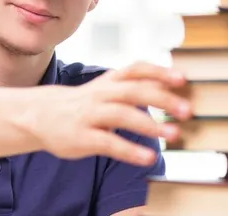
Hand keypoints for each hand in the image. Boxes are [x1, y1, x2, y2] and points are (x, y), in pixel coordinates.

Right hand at [24, 61, 190, 165]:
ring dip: (150, 124)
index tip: (183, 78)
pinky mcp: (82, 137)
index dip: (159, 72)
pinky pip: (108, 143)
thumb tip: (167, 82)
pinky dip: (130, 150)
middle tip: (187, 110)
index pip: (136, 69)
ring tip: (174, 134)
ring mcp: (90, 114)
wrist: (40, 114)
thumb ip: (133, 86)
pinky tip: (148, 158)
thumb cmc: (83, 102)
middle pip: (134, 91)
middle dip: (162, 99)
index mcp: (109, 80)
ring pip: (122, 114)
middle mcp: (101, 94)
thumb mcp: (106, 88)